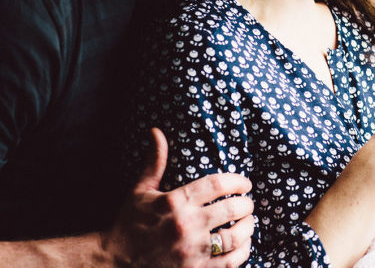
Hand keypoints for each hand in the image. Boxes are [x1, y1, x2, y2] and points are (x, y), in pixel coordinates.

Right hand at [101, 128, 254, 267]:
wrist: (114, 263)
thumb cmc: (129, 224)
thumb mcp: (141, 191)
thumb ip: (155, 162)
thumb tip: (156, 131)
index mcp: (175, 202)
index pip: (217, 184)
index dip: (238, 181)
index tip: (245, 184)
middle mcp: (186, 226)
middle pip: (232, 209)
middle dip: (247, 204)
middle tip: (248, 203)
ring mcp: (192, 251)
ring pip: (235, 236)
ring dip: (248, 227)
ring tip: (249, 222)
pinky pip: (230, 262)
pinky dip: (243, 252)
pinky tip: (243, 244)